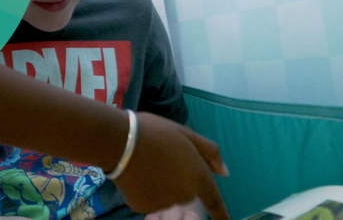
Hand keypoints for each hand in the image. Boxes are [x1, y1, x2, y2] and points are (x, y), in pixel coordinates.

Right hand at [113, 112, 228, 219]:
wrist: (118, 140)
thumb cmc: (152, 131)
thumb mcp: (184, 133)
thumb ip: (209, 152)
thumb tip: (225, 172)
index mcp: (198, 175)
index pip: (214, 201)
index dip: (222, 215)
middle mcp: (185, 194)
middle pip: (184, 191)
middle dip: (175, 179)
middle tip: (158, 159)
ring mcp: (164, 203)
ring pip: (165, 196)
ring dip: (158, 185)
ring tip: (143, 164)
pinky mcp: (143, 207)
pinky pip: (147, 200)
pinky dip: (143, 191)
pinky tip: (134, 175)